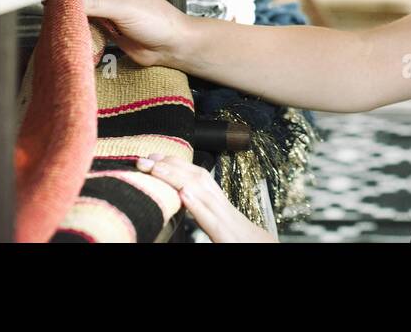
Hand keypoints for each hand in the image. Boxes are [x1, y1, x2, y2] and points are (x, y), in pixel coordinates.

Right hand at [48, 0, 185, 67]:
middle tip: (50, 13)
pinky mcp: (99, 19)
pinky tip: (68, 31)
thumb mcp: (124, 9)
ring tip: (57, 23)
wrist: (170, 45)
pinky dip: (70, 24)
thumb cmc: (158, 21)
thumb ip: (94, 3)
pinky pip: (76, 18)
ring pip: (69, 3)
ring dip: (63, 12)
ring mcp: (100, 1)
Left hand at [137, 154, 277, 242]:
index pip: (198, 178)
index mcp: (221, 206)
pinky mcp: (227, 238)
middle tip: (145, 158)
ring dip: (178, 178)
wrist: (265, 251)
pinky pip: (212, 220)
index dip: (176, 165)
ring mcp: (227, 222)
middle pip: (198, 179)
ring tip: (156, 168)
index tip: (154, 157)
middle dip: (171, 165)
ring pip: (203, 194)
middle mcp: (224, 209)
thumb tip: (186, 199)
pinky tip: (184, 195)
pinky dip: (198, 206)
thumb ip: (206, 212)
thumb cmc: (244, 243)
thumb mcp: (222, 227)